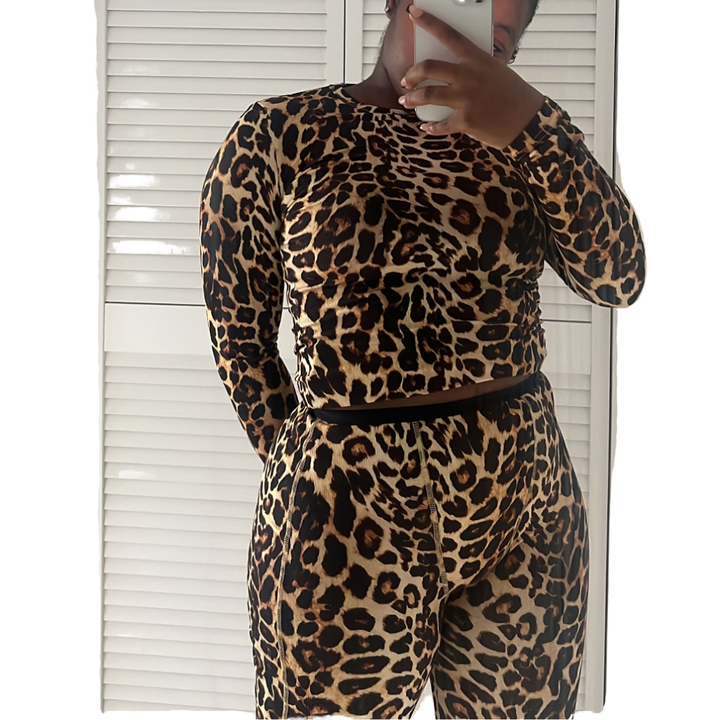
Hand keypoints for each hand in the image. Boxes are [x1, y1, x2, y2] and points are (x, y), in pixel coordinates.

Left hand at [400, 4, 545, 149]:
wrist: (526, 119)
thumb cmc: (511, 93)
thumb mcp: (494, 70)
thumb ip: (472, 68)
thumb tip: (448, 72)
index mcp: (476, 58)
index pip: (449, 35)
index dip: (429, 22)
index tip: (413, 13)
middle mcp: (469, 76)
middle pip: (429, 67)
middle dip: (411, 74)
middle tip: (406, 80)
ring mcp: (466, 99)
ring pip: (428, 95)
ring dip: (412, 99)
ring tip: (406, 101)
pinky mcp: (466, 121)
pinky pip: (440, 124)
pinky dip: (431, 127)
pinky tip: (426, 127)